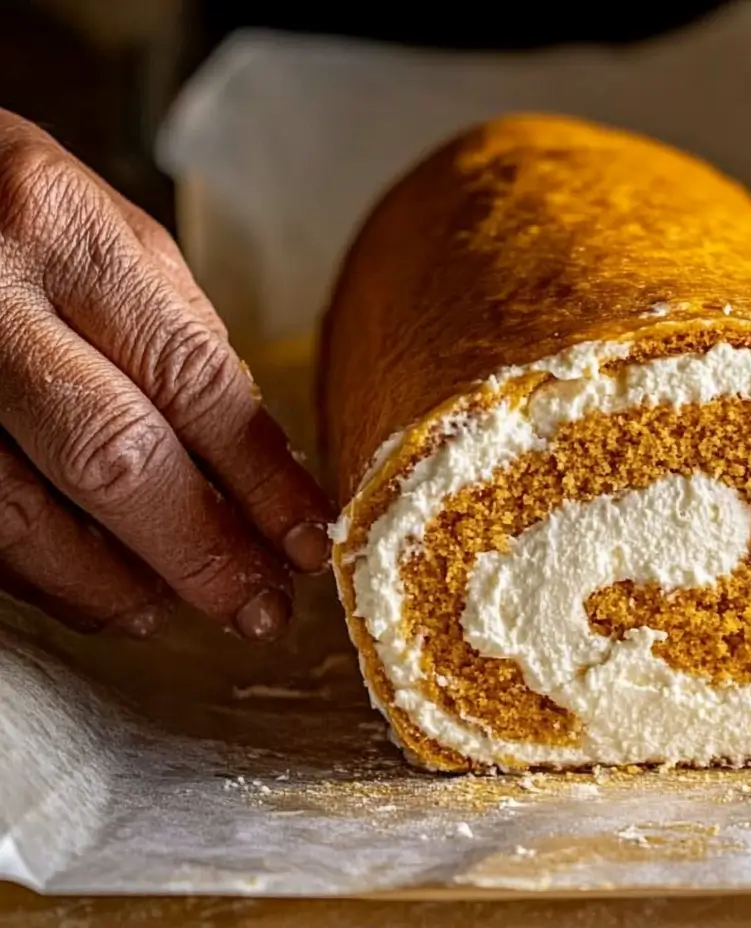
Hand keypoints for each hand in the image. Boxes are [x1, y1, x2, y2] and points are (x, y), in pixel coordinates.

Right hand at [0, 111, 333, 640]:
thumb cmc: (10, 215)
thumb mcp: (108, 239)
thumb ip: (178, 340)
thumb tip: (258, 463)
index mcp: (62, 230)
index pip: (191, 379)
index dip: (260, 477)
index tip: (308, 538)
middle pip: (111, 455)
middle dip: (200, 548)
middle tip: (258, 603)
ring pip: (23, 513)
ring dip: (116, 581)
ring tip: (177, 606)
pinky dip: (44, 572)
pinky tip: (98, 588)